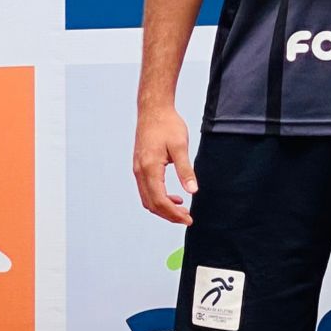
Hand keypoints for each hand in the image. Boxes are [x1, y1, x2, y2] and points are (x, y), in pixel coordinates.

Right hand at [133, 105, 197, 223]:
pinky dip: (159, 198)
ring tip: (183, 211)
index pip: (160, 200)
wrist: (153, 110)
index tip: (189, 219)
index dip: (174, 214)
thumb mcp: (181, 147)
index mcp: (150, 168)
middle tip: (188, 219)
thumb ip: (186, 170)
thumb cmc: (168, 125)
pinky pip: (147, 189)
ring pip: (147, 198)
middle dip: (169, 215)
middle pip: (152, 203)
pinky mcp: (140, 167)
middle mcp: (140, 172)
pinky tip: (175, 198)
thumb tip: (193, 191)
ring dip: (163, 208)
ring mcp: (138, 170)